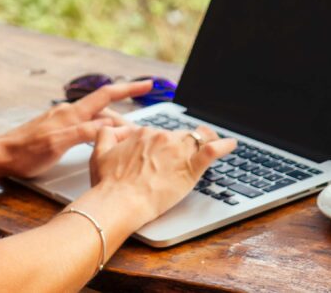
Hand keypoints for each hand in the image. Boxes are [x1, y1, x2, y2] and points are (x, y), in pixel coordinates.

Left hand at [0, 80, 153, 178]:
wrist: (0, 155)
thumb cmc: (26, 153)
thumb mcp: (59, 145)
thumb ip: (85, 133)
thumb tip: (111, 125)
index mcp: (72, 114)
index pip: (107, 95)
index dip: (129, 88)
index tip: (149, 84)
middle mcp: (68, 112)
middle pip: (104, 109)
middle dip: (124, 116)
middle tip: (140, 132)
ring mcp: (61, 119)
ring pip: (94, 118)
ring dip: (111, 124)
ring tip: (124, 138)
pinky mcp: (55, 128)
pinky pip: (84, 124)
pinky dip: (98, 129)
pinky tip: (98, 138)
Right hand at [89, 124, 236, 223]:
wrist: (120, 201)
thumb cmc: (109, 183)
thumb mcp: (98, 153)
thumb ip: (105, 135)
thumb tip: (110, 128)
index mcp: (142, 134)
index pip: (158, 132)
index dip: (164, 141)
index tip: (167, 146)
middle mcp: (161, 137)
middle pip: (179, 135)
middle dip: (184, 142)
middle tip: (188, 152)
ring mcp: (177, 150)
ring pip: (197, 138)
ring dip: (207, 138)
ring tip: (215, 140)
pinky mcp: (190, 167)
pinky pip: (212, 150)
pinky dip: (224, 145)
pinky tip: (232, 144)